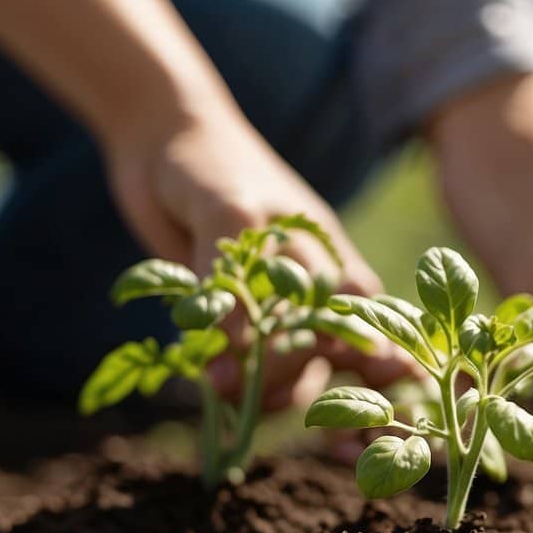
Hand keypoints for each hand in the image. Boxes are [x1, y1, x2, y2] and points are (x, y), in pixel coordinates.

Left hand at [104, 109, 413, 410]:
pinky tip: (212, 387)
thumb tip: (240, 346)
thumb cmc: (206, 161)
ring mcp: (273, 303)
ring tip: (221, 393)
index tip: (366, 388)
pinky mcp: (233, 316)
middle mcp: (309, 285)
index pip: (359, 319)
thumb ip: (230, 275)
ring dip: (263, 390)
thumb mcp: (224, 208)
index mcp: (327, 256)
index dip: (374, 358)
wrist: (157, 138)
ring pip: (290, 366)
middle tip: (243, 394)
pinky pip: (247, 364)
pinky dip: (235, 382)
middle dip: (295, 381)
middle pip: (323, 352)